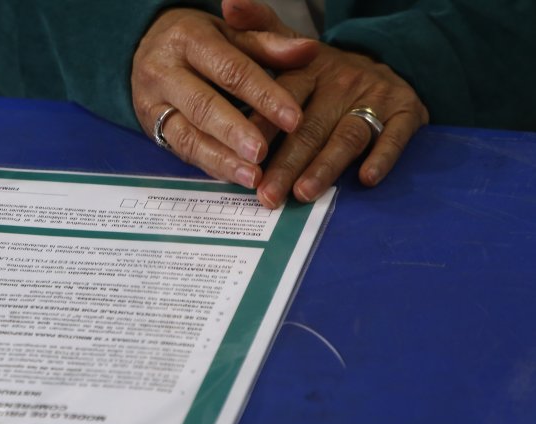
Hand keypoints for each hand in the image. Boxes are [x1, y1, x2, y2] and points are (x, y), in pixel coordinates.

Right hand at [131, 8, 317, 188]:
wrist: (146, 47)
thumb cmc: (198, 40)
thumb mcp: (231, 32)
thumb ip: (268, 44)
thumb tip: (308, 50)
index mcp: (188, 39)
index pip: (230, 70)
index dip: (263, 95)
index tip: (293, 119)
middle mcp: (164, 72)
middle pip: (203, 106)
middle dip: (235, 132)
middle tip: (263, 154)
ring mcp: (152, 103)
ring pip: (187, 136)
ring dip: (221, 160)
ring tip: (252, 177)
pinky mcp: (150, 128)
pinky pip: (182, 151)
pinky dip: (211, 165)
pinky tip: (235, 176)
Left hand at [223, 0, 429, 207]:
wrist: (387, 64)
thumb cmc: (324, 72)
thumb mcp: (293, 48)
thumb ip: (259, 31)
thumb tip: (229, 3)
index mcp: (309, 68)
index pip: (283, 97)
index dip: (264, 126)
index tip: (245, 154)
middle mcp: (340, 82)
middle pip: (309, 127)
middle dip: (286, 164)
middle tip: (267, 194)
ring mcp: (373, 97)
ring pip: (346, 136)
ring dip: (325, 168)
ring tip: (303, 194)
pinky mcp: (405, 112)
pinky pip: (394, 137)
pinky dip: (382, 157)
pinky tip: (365, 179)